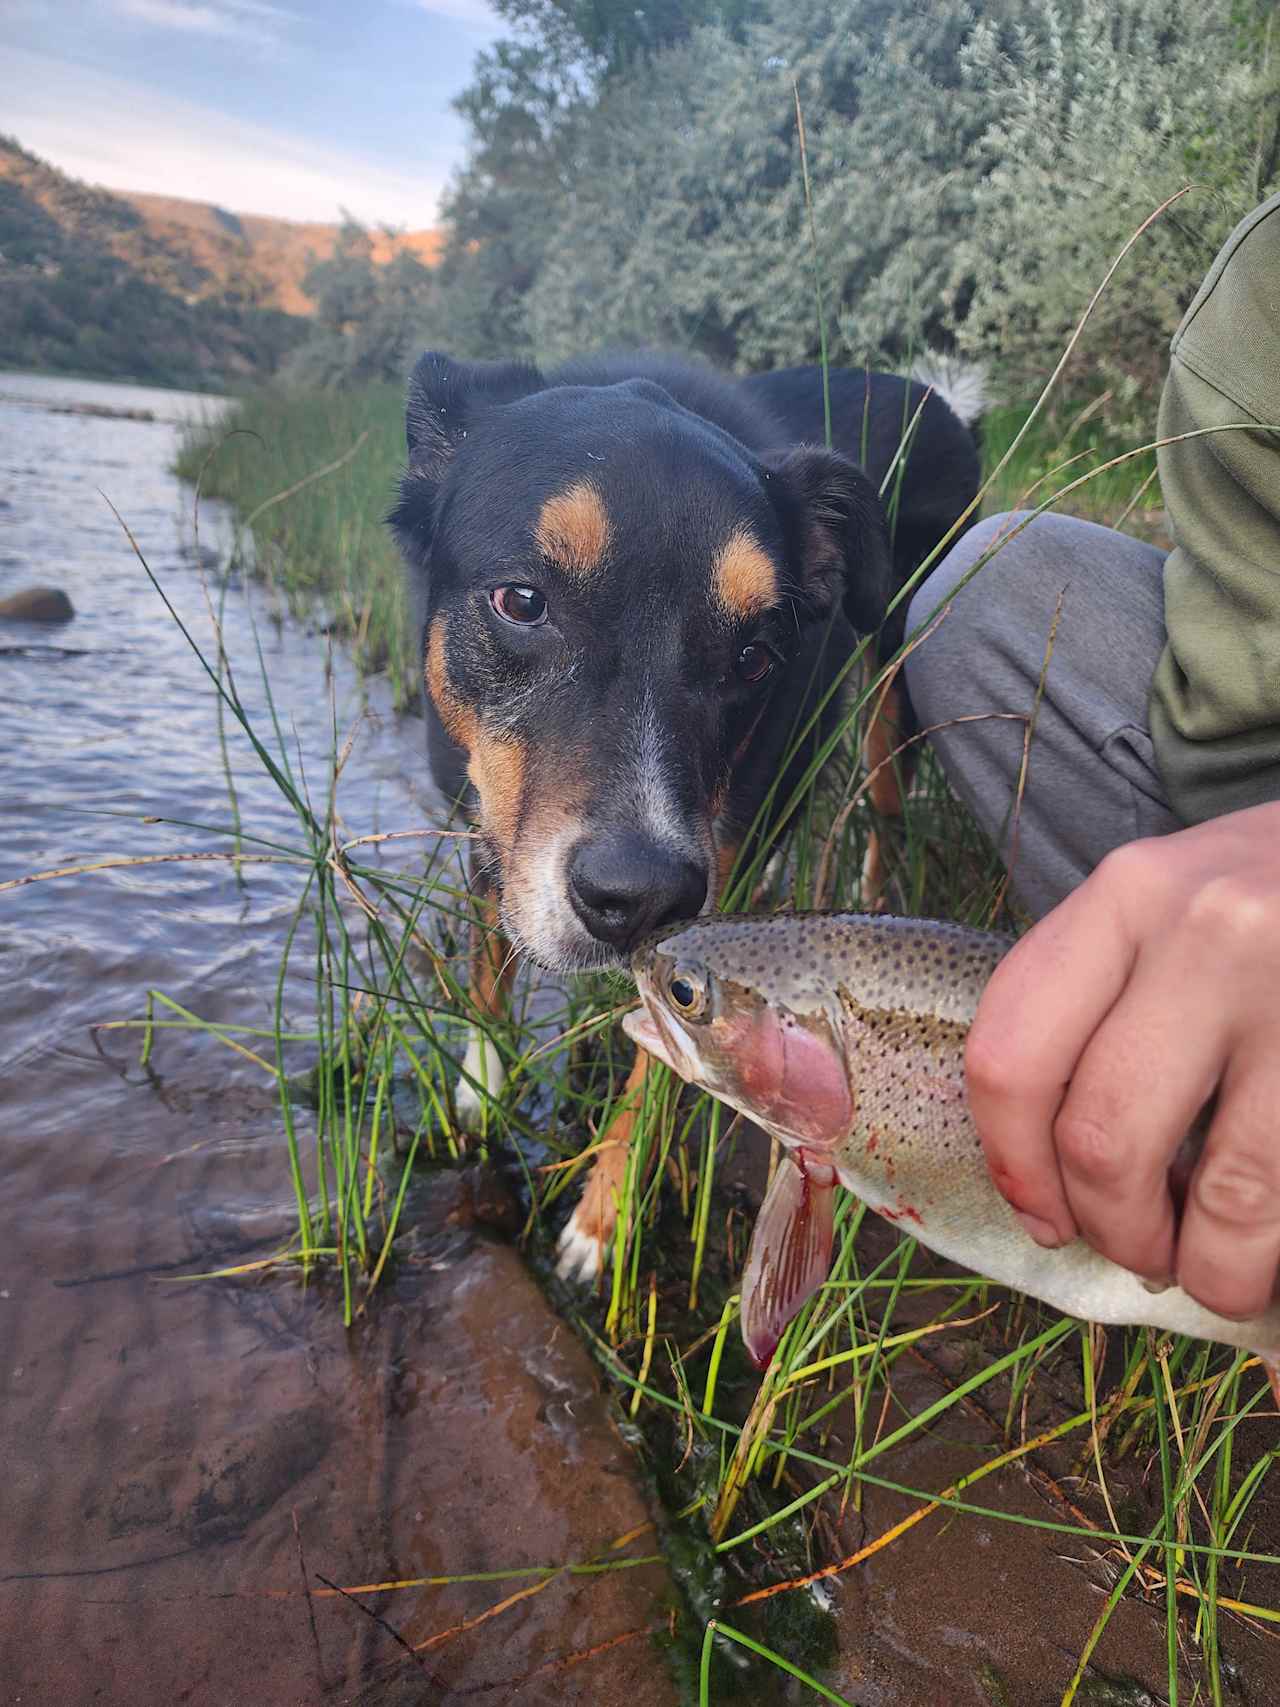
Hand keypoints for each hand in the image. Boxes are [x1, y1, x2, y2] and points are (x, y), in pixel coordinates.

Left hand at [966, 801, 1279, 1320]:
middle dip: (1113, 1229)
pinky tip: (1272, 1244)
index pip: (1012, 1054)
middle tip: (1141, 1250)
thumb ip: (1106, 1000)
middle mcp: (1206, 934)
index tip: (1043, 1216)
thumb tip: (1056, 1174)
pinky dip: (1270, 1248)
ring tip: (1218, 1271)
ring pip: (1222, 1196)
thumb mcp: (1174, 902)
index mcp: (1127, 896)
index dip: (1014, 1163)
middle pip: (1101, 1137)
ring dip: (1212, 1268)